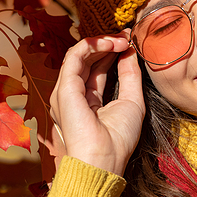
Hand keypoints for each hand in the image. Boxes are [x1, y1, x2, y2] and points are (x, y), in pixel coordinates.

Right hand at [49, 36, 144, 175]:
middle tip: (127, 36)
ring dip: (102, 42)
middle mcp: (74, 95)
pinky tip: (110, 43)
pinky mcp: (64, 88)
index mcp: (88, 101)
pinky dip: (91, 45)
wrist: (104, 160)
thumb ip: (130, 76)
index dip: (112, 52)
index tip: (130, 42)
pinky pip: (74, 57)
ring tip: (123, 39)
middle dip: (107, 44)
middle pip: (88, 60)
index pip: (97, 69)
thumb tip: (129, 52)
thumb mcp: (131, 102)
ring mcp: (66, 92)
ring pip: (80, 55)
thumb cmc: (117, 139)